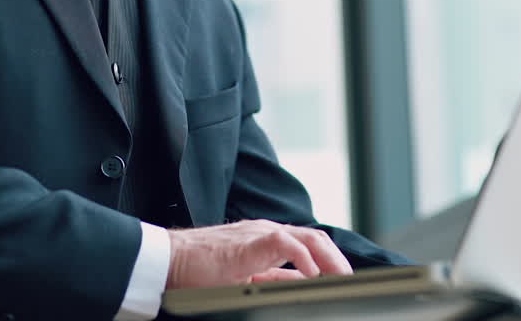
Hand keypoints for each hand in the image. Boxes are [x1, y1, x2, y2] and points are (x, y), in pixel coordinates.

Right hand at [166, 219, 353, 288]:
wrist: (170, 260)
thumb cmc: (200, 271)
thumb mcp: (245, 280)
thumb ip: (272, 280)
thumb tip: (300, 287)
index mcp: (267, 241)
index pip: (309, 245)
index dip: (330, 261)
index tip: (343, 280)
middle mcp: (268, 232)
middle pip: (315, 238)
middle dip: (337, 260)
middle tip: (350, 281)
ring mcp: (260, 234)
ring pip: (308, 237)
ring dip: (330, 259)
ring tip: (341, 278)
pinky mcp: (251, 241)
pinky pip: (287, 244)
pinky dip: (305, 260)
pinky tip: (312, 276)